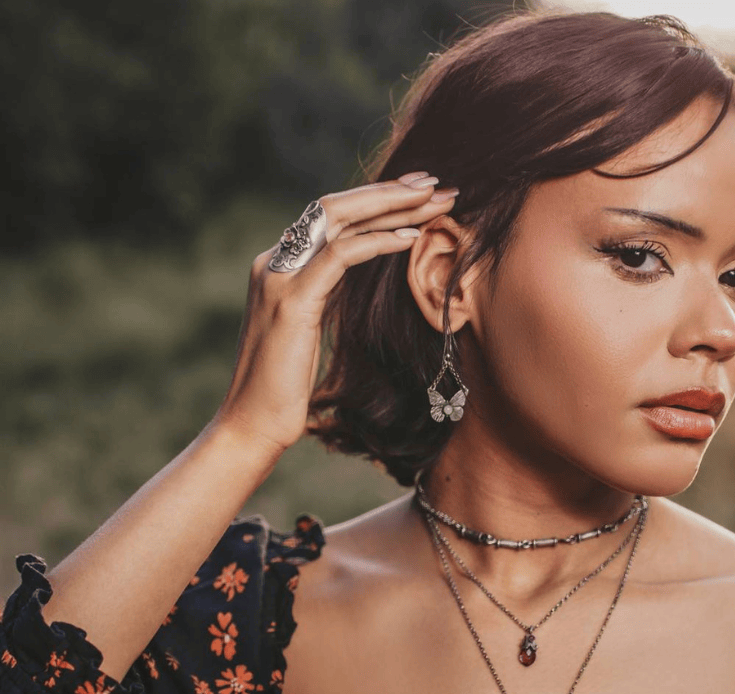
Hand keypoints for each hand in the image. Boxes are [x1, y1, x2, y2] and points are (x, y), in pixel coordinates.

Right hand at [213, 173, 457, 457]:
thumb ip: (323, 300)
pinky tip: (411, 236)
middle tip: (435, 183)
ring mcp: (280, 278)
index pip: (329, 218)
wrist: (252, 423)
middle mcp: (274, 262)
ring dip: (391, 206)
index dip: (374, 201)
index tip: (417, 195)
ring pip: (338, 219)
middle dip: (389, 191)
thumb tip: (352, 287)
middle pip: (335, 207)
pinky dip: (378, 241)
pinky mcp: (292, 302)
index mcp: (279, 267)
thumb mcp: (308, 333)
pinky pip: (340, 257)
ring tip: (434, 201)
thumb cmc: (283, 389)